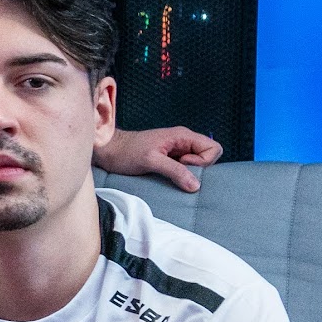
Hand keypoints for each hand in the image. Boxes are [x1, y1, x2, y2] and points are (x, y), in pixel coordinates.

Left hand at [99, 125, 220, 191]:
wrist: (108, 150)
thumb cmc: (126, 151)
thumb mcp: (151, 161)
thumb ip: (174, 171)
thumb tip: (196, 185)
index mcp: (183, 136)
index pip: (213, 148)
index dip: (204, 162)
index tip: (183, 164)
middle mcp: (183, 142)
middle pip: (208, 157)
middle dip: (198, 169)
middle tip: (175, 170)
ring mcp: (177, 151)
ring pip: (197, 165)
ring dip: (188, 173)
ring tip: (168, 173)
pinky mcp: (170, 160)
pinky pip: (185, 169)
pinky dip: (180, 175)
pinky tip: (166, 176)